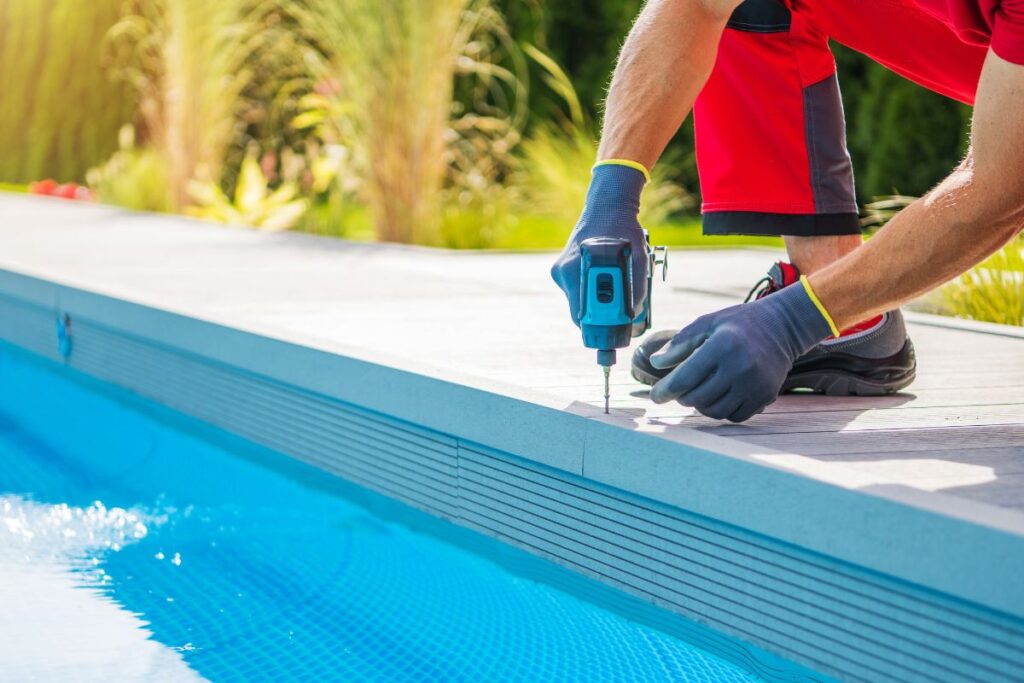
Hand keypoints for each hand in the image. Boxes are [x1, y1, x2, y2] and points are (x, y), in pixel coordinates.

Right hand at [551, 162, 649, 324]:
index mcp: (576, 271)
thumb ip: (636, 288)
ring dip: (596, 303)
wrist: (608, 205)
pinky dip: (591, 291)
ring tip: (616, 290)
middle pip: (578, 312)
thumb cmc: (624, 231)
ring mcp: (560, 271)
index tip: (615, 330)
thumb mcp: (638, 259)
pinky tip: (605, 278)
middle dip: (599, 317)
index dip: (598, 327)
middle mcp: (563, 273)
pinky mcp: (562, 269)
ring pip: (578, 302)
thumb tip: (634, 314)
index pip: (580, 316)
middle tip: (620, 316)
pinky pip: (577, 290)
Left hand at [649, 278, 834, 421]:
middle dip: (683, 397)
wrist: (783, 327)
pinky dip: (722, 411)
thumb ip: (681, 343)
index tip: (655, 396)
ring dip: (701, 405)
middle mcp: (740, 367)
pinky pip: (734, 416)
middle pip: (698, 398)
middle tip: (680, 391)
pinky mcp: (765, 396)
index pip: (685, 378)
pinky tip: (719, 397)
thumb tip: (655, 363)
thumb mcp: (707, 323)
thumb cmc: (738, 324)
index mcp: (722, 346)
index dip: (665, 390)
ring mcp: (755, 384)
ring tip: (699, 392)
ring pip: (715, 411)